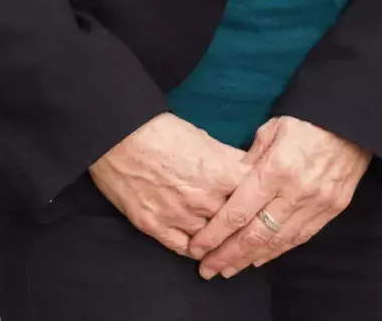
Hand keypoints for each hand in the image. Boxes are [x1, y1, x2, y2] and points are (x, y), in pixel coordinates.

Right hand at [88, 112, 252, 256]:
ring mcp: (178, 215)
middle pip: (235, 223)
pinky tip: (203, 250)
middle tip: (252, 232)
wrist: (118, 136)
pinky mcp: (155, 227)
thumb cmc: (161, 130)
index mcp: (218, 172)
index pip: (253, 196)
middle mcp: (202, 198)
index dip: (260, 200)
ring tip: (229, 245)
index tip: (263, 205)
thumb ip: (228, 157)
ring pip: (212, 242)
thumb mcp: (203, 137)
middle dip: (244, 226)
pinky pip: (184, 250)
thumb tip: (248, 168)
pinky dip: (196, 251)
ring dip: (221, 243)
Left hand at [187, 116, 372, 278]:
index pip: (239, 211)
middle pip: (255, 234)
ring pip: (277, 242)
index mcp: (276, 169)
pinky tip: (260, 258)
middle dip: (227, 254)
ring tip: (228, 269)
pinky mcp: (332, 209)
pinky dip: (277, 251)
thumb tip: (231, 185)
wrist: (350, 121)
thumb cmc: (305, 120)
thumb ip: (249, 160)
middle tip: (206, 268)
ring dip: (249, 259)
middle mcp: (296, 192)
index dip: (215, 233)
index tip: (197, 247)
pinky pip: (300, 237)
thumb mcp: (271, 129)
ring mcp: (316, 204)